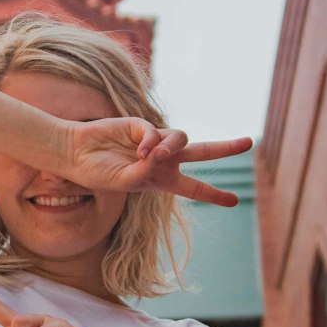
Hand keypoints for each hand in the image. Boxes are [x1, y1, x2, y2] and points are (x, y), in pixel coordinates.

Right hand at [65, 120, 252, 205]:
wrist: (77, 154)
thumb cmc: (98, 173)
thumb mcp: (125, 183)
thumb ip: (145, 173)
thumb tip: (160, 155)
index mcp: (161, 180)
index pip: (193, 187)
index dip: (214, 195)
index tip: (235, 201)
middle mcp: (163, 160)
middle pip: (202, 152)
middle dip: (225, 148)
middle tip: (249, 142)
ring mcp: (154, 140)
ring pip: (182, 138)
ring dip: (172, 147)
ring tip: (153, 156)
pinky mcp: (143, 125)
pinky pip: (157, 132)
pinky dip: (151, 142)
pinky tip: (139, 150)